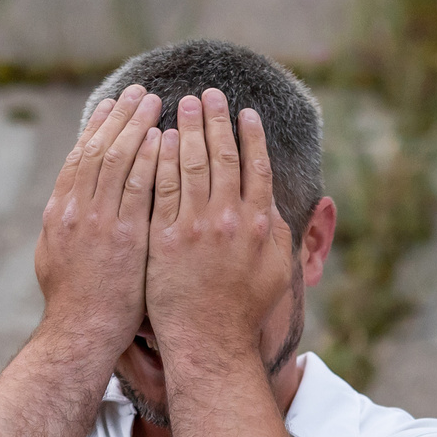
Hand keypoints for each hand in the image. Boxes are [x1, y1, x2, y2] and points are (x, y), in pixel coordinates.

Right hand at [33, 86, 161, 343]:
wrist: (81, 333)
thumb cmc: (75, 303)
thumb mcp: (57, 256)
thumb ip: (67, 226)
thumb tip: (71, 203)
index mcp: (60, 210)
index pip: (80, 156)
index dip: (98, 126)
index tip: (114, 103)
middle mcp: (75, 209)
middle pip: (99, 148)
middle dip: (121, 116)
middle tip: (141, 91)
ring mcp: (98, 221)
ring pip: (117, 160)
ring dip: (138, 127)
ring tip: (157, 102)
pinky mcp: (123, 236)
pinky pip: (138, 187)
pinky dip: (149, 159)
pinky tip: (163, 138)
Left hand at [144, 90, 288, 363]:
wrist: (209, 342)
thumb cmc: (244, 310)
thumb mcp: (276, 269)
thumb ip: (276, 231)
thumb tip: (271, 200)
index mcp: (260, 224)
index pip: (256, 167)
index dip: (250, 135)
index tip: (244, 112)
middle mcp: (230, 220)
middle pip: (224, 156)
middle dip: (216, 120)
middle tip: (208, 93)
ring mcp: (197, 227)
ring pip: (192, 165)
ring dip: (188, 129)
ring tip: (182, 103)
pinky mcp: (166, 237)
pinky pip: (163, 187)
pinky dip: (163, 158)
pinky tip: (160, 137)